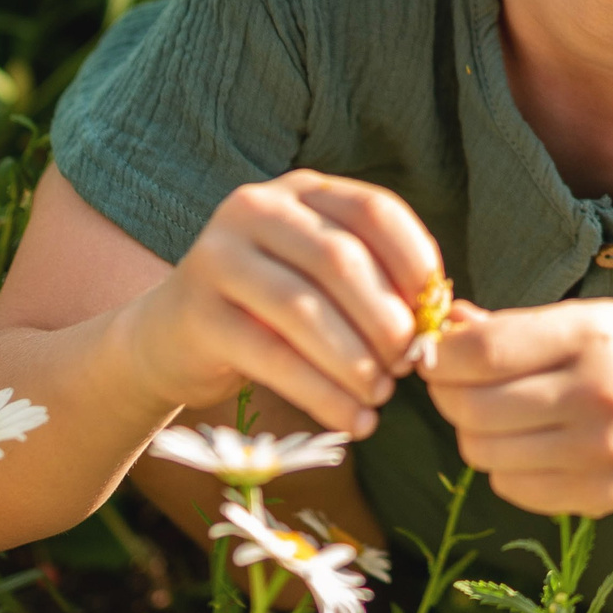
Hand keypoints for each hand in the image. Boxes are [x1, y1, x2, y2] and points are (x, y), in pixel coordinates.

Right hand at [121, 171, 441, 437]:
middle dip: (385, 319)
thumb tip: (444, 318)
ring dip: (355, 361)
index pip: (373, 210)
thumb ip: (372, 282)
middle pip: (340, 259)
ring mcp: (218, 256)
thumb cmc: (267, 310)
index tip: (436, 313)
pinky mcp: (197, 313)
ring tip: (381, 397)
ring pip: (304, 308)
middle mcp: (255, 209)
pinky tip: (355, 421)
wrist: (168, 338)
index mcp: (299, 191)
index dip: (415, 261)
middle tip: (408, 366)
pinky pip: (272, 356)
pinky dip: (322, 394)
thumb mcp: (318, 279)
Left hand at [421, 299, 612, 516]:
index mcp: (592, 336)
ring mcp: (598, 452)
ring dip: (474, 435)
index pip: (483, 353)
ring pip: (483, 453)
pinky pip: (511, 488)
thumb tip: (445, 323)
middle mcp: (595, 394)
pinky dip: (504, 468)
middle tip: (457, 387)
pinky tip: (530, 448)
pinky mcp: (599, 496)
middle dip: (448, 397)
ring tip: (497, 416)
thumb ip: (518, 326)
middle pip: (472, 408)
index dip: (441, 357)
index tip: (434, 354)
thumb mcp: (596, 322)